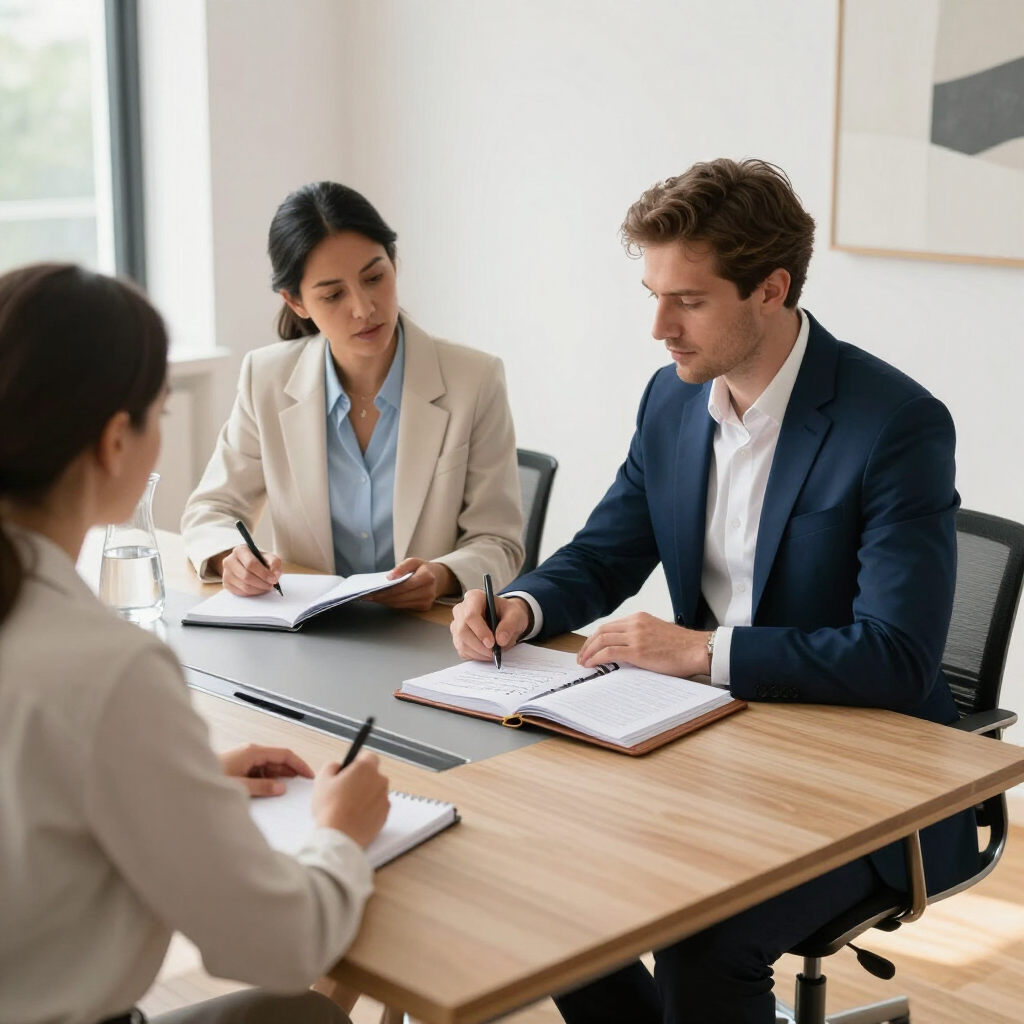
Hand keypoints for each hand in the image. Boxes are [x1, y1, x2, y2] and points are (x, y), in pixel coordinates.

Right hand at [212, 544, 282, 596]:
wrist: (246, 564)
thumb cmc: (258, 560)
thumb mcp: (268, 557)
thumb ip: (274, 563)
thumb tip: (275, 574)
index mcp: (240, 550)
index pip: (251, 564)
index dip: (264, 573)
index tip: (274, 579)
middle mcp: (229, 561)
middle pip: (247, 576)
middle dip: (262, 583)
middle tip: (272, 586)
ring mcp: (226, 573)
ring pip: (244, 587)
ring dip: (259, 590)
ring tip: (267, 587)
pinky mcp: (226, 584)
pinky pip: (241, 593)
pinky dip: (253, 593)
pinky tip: (259, 589)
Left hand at [219, 743, 313, 797]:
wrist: (186, 782)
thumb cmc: (211, 776)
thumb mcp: (240, 785)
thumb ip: (262, 787)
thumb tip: (280, 788)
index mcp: (253, 751)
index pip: (285, 753)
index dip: (299, 764)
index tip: (308, 774)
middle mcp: (250, 752)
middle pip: (278, 759)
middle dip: (290, 771)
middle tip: (301, 785)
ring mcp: (245, 758)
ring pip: (269, 766)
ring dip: (278, 777)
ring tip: (286, 790)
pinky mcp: (239, 766)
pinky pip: (259, 771)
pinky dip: (267, 780)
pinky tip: (269, 790)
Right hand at [312, 752, 389, 846]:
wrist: (339, 836)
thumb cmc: (330, 808)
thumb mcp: (322, 779)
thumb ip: (332, 765)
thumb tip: (339, 766)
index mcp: (365, 768)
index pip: (369, 756)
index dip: (357, 763)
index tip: (349, 770)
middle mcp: (379, 780)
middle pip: (373, 775)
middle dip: (361, 780)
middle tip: (345, 791)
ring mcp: (384, 798)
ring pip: (375, 792)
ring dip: (366, 796)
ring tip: (348, 807)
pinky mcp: (385, 815)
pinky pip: (378, 807)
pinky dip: (369, 810)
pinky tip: (355, 817)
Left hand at [363, 557, 457, 610]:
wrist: (440, 579)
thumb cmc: (424, 568)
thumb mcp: (414, 561)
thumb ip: (402, 567)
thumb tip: (389, 577)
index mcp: (427, 577)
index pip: (403, 586)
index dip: (387, 590)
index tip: (372, 591)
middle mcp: (428, 592)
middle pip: (400, 597)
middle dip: (382, 597)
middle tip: (366, 596)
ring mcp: (427, 602)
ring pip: (400, 604)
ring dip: (385, 602)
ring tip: (371, 598)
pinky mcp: (424, 608)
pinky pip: (404, 607)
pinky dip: (392, 603)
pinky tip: (382, 600)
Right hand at [451, 589, 530, 660]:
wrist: (506, 619)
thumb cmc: (508, 613)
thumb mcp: (515, 615)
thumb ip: (509, 625)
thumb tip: (500, 640)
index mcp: (474, 598)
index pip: (470, 614)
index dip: (480, 630)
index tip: (492, 642)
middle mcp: (461, 610)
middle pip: (463, 630)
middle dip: (479, 645)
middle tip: (494, 652)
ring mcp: (457, 625)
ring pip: (462, 643)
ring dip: (479, 653)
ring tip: (493, 653)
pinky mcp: (458, 638)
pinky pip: (463, 651)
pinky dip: (476, 656)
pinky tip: (486, 653)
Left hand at [576, 612, 712, 677]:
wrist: (697, 649)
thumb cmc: (682, 646)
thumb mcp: (657, 632)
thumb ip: (640, 636)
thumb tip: (625, 649)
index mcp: (639, 618)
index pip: (609, 626)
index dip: (595, 637)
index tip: (589, 648)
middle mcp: (635, 624)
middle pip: (601, 631)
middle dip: (587, 645)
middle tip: (581, 657)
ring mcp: (635, 636)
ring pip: (602, 640)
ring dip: (589, 652)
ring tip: (583, 663)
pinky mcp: (637, 651)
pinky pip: (609, 652)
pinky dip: (597, 658)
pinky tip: (592, 665)